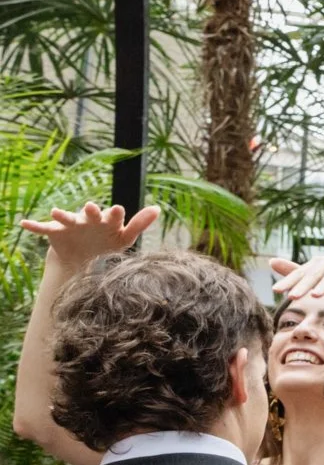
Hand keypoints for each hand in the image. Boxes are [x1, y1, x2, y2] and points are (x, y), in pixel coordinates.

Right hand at [20, 202, 159, 273]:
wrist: (82, 257)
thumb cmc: (108, 243)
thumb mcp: (124, 238)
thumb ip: (139, 224)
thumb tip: (157, 208)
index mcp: (108, 221)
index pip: (114, 216)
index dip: (115, 214)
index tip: (118, 210)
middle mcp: (89, 219)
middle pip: (91, 213)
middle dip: (90, 210)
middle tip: (90, 207)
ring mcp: (72, 224)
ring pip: (67, 218)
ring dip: (62, 215)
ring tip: (56, 212)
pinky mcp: (56, 231)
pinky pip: (44, 228)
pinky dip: (34, 226)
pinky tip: (23, 223)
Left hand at [269, 250, 323, 303]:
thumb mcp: (321, 279)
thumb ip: (299, 272)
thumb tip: (271, 261)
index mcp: (322, 263)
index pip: (304, 272)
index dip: (291, 280)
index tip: (276, 291)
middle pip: (318, 271)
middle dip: (305, 283)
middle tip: (292, 296)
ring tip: (316, 295)